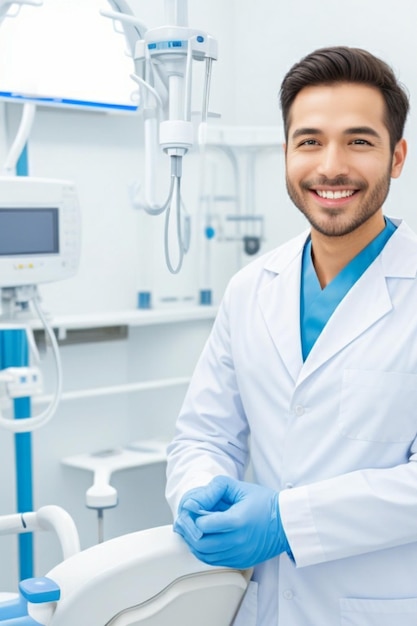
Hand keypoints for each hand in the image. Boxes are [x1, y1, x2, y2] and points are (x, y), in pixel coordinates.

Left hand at [174, 475, 289, 567]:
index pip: (203, 525)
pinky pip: (215, 561)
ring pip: (205, 555)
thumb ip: (214, 489)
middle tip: (186, 521)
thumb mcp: (239, 487)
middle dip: (189, 531)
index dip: (193, 516)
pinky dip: (206, 551)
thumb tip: (193, 502)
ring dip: (195, 543)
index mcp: (237, 521)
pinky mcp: (241, 562)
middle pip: (200, 544)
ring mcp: (239, 555)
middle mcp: (238, 542)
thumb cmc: (264, 503)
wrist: (286, 522)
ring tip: (194, 529)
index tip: (192, 508)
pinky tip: (206, 539)